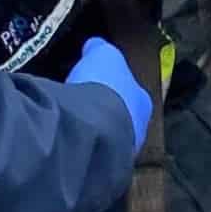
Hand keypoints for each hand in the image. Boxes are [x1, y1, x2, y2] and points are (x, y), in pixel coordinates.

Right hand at [66, 36, 151, 151]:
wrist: (91, 129)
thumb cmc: (104, 88)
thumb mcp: (102, 55)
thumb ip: (100, 49)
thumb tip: (94, 44)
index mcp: (143, 101)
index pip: (133, 92)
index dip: (117, 86)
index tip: (102, 83)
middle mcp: (138, 129)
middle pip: (122, 118)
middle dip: (106, 111)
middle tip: (86, 104)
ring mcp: (121, 152)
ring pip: (109, 139)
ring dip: (94, 131)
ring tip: (74, 122)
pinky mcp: (102, 167)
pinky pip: (92, 152)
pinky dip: (82, 145)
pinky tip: (68, 138)